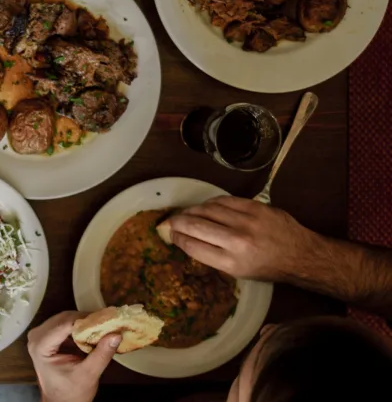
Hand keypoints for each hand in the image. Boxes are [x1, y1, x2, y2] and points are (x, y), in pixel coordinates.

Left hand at [27, 311, 119, 401]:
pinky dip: (79, 326)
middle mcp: (36, 336)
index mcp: (40, 346)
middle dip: (86, 319)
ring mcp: (40, 335)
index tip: (106, 319)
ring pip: (64, 318)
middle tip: (108, 321)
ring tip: (103, 325)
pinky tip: (93, 330)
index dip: (86, 319)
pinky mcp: (46, 336)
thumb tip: (116, 334)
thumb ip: (101, 354)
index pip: (64, 324)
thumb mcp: (89, 375)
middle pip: (64, 318)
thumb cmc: (71, 392)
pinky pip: (64, 324)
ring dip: (83, 321)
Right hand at [165, 196, 319, 281]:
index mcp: (231, 262)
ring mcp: (246, 221)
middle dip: (177, 222)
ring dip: (191, 210)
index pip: (192, 246)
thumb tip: (186, 238)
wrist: (301, 255)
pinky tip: (206, 207)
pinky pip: (223, 200)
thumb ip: (212, 255)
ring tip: (187, 213)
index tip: (170, 234)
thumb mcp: (238, 271)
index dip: (176, 238)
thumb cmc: (267, 267)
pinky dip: (210, 203)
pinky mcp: (254, 207)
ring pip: (206, 209)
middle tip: (170, 221)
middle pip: (194, 225)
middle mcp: (236, 241)